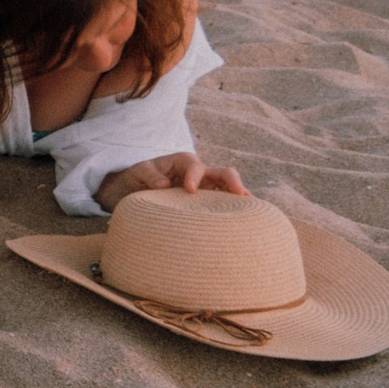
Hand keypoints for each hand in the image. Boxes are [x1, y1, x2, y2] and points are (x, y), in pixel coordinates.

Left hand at [98, 152, 247, 206]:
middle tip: (239, 194)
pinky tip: (247, 223)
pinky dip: (237, 211)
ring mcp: (208, 190)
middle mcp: (200, 174)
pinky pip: (226, 206)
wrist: (136, 192)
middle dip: (233, 181)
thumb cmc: (139, 179)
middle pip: (224, 173)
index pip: (195, 166)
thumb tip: (164, 185)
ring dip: (241, 199)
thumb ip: (149, 175)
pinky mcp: (208, 204)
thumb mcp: (138, 173)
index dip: (195, 176)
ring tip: (252, 211)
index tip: (190, 190)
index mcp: (183, 163)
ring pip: (230, 191)